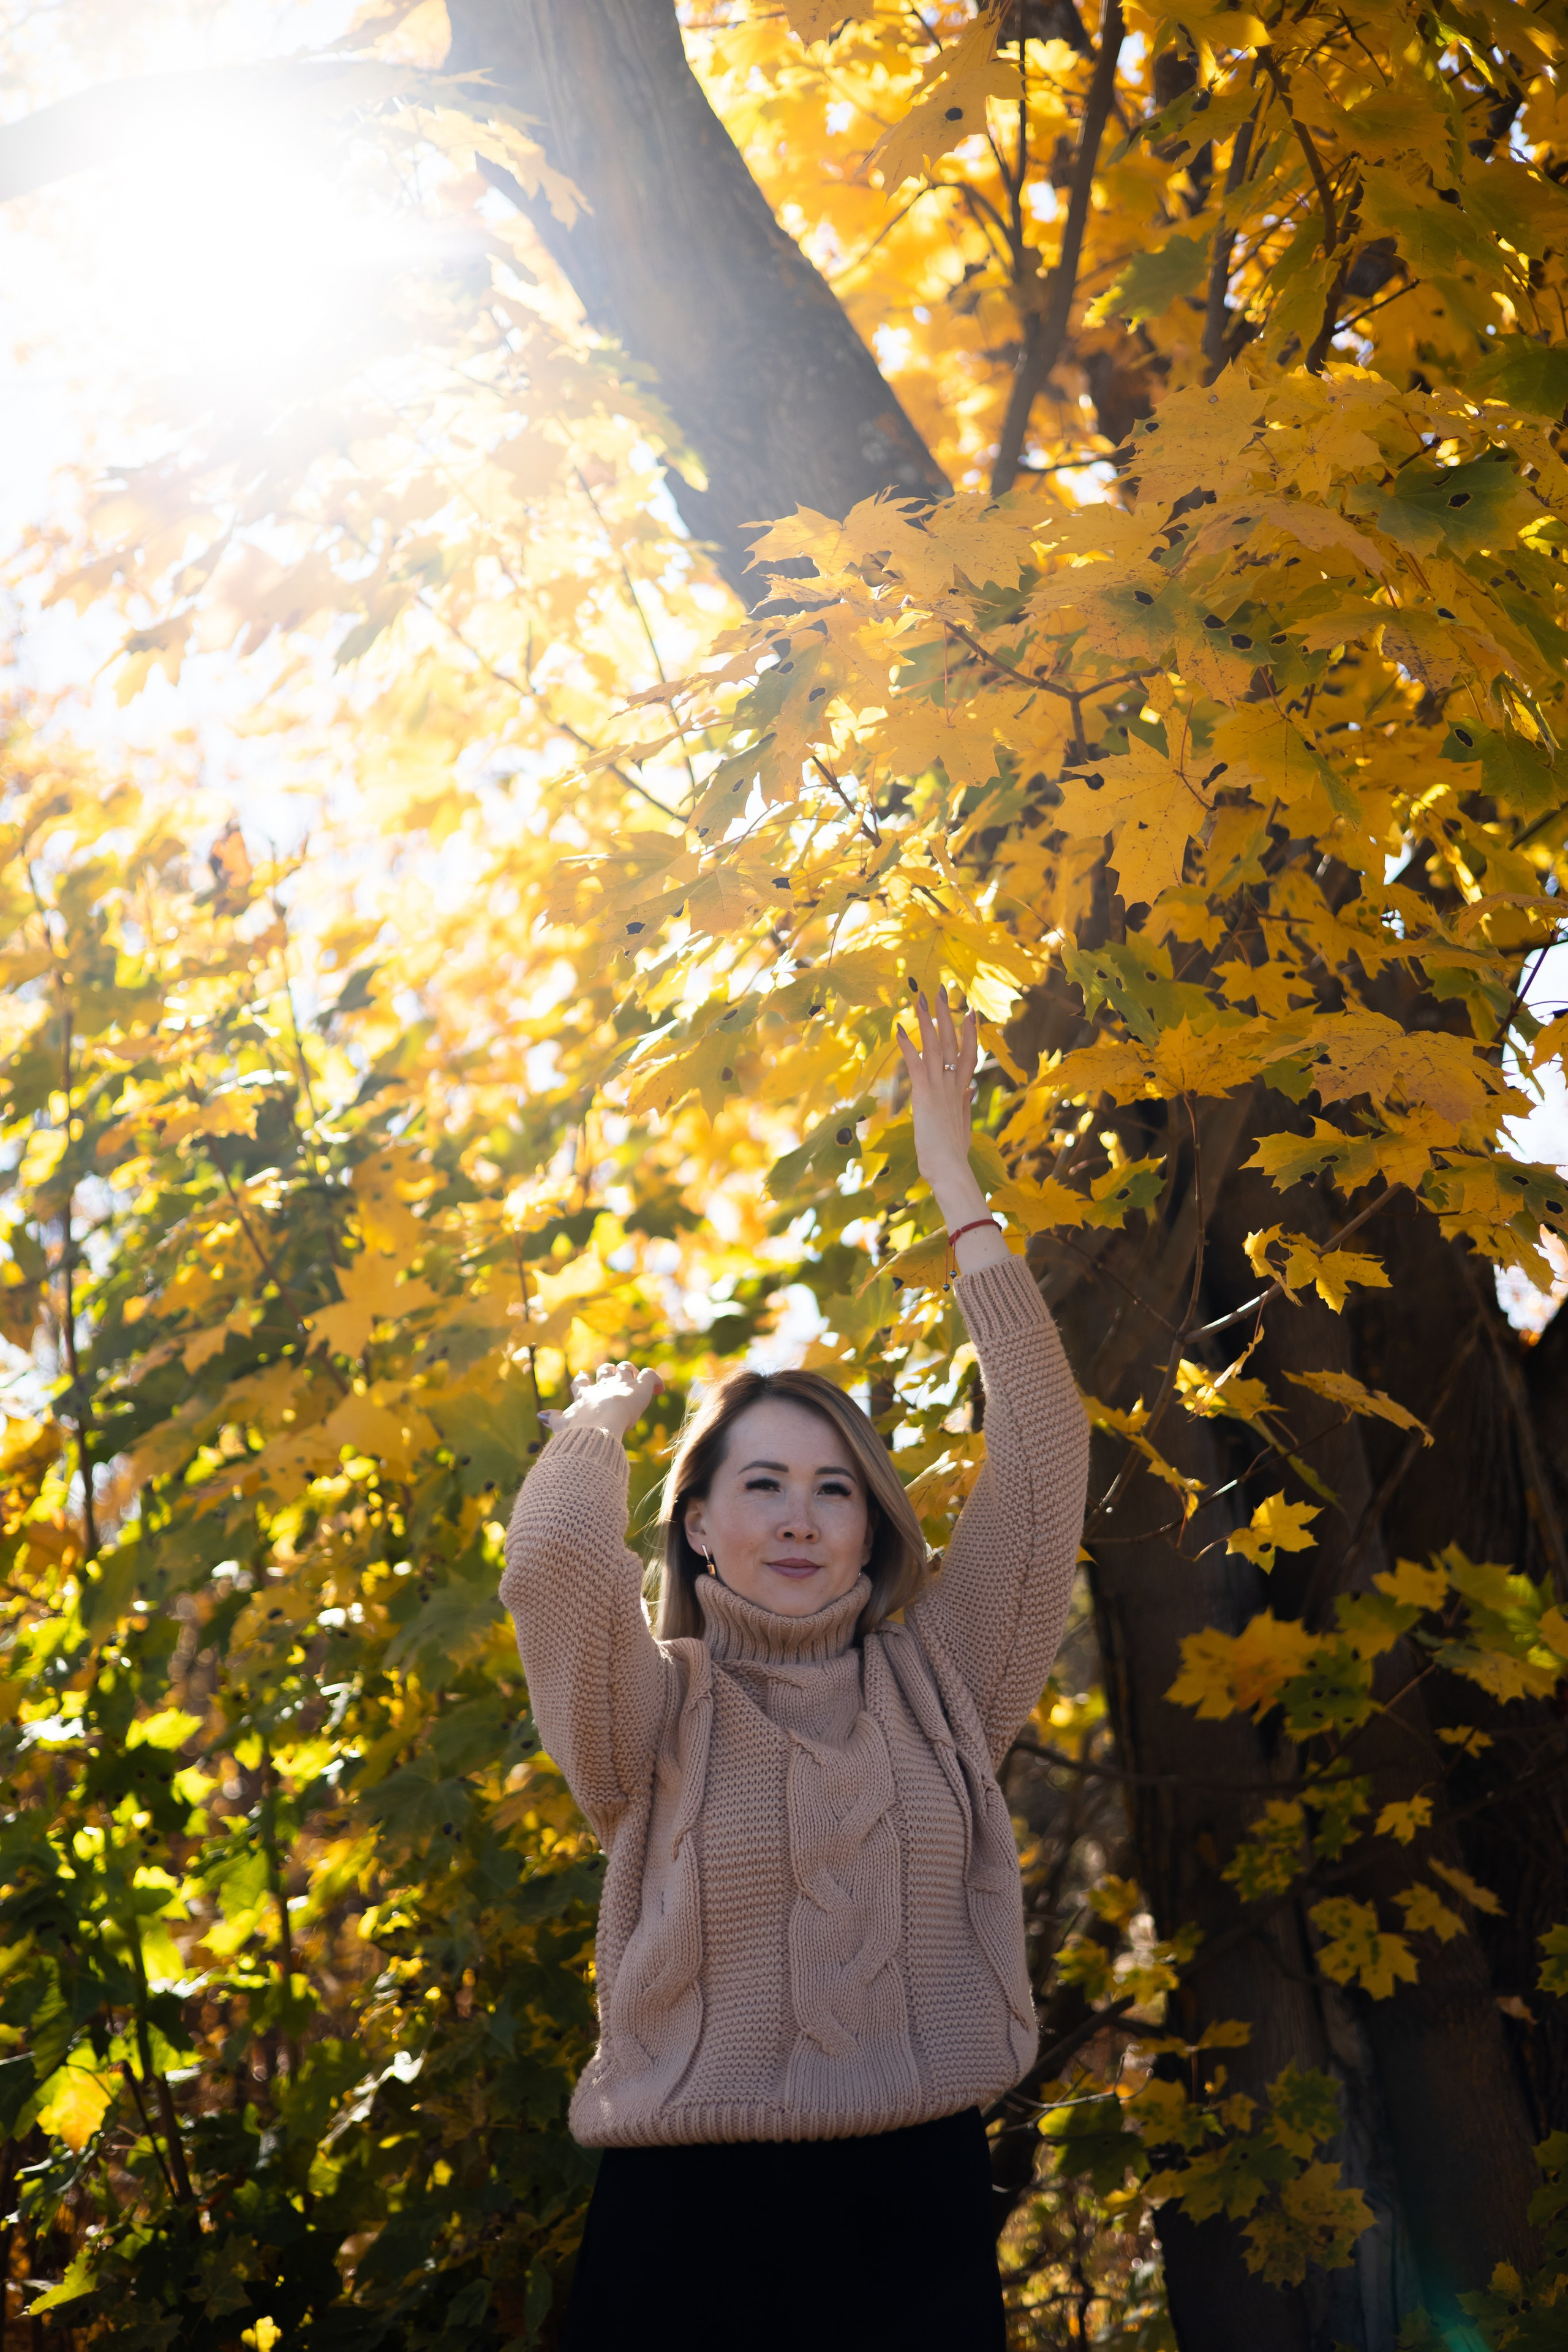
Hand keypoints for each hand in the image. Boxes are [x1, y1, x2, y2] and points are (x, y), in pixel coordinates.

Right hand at [543, 1359, 663, 1441]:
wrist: (597, 1425)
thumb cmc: (579, 1430)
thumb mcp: (563, 1425)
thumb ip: (554, 1420)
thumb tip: (540, 1415)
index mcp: (585, 1396)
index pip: (582, 1383)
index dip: (583, 1380)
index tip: (583, 1377)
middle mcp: (603, 1386)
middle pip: (605, 1370)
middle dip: (607, 1371)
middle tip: (611, 1374)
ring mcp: (621, 1384)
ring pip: (626, 1368)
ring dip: (629, 1372)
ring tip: (634, 1378)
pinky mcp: (640, 1387)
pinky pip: (650, 1375)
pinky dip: (655, 1379)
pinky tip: (658, 1388)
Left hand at [896, 992, 980, 1202]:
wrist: (950, 1169)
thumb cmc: (953, 1155)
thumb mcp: (962, 1126)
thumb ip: (965, 1103)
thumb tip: (971, 1088)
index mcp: (961, 1092)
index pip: (968, 1054)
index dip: (970, 1032)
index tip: (970, 1011)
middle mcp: (953, 1084)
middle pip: (952, 1042)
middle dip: (947, 1014)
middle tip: (941, 989)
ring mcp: (940, 1088)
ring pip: (934, 1046)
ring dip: (927, 1020)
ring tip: (921, 996)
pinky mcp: (925, 1095)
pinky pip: (915, 1065)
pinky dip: (907, 1046)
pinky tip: (899, 1028)